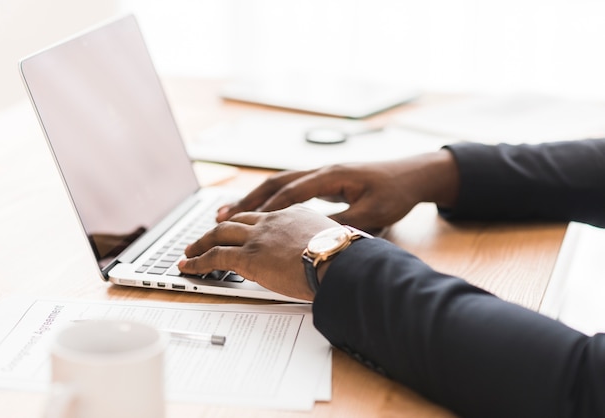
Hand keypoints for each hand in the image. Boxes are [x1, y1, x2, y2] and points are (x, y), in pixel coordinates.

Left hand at [178, 206, 339, 300]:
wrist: (339, 261)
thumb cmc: (344, 256)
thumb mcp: (333, 241)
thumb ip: (321, 243)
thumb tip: (326, 255)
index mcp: (293, 214)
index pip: (263, 216)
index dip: (246, 221)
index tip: (238, 226)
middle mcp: (272, 221)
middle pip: (236, 220)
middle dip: (218, 228)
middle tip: (205, 237)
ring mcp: (258, 237)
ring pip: (219, 234)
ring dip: (201, 243)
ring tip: (189, 251)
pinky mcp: (247, 256)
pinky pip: (214, 256)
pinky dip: (198, 261)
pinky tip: (188, 267)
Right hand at [216, 150, 458, 231]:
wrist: (412, 176)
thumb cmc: (395, 192)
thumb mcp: (372, 214)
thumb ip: (342, 224)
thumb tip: (313, 236)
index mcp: (331, 176)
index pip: (291, 192)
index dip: (266, 208)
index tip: (243, 223)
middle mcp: (322, 171)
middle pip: (275, 183)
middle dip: (247, 200)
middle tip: (221, 215)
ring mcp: (322, 174)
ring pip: (279, 183)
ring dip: (254, 197)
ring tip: (228, 211)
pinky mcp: (325, 181)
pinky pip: (289, 187)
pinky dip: (270, 198)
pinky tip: (259, 209)